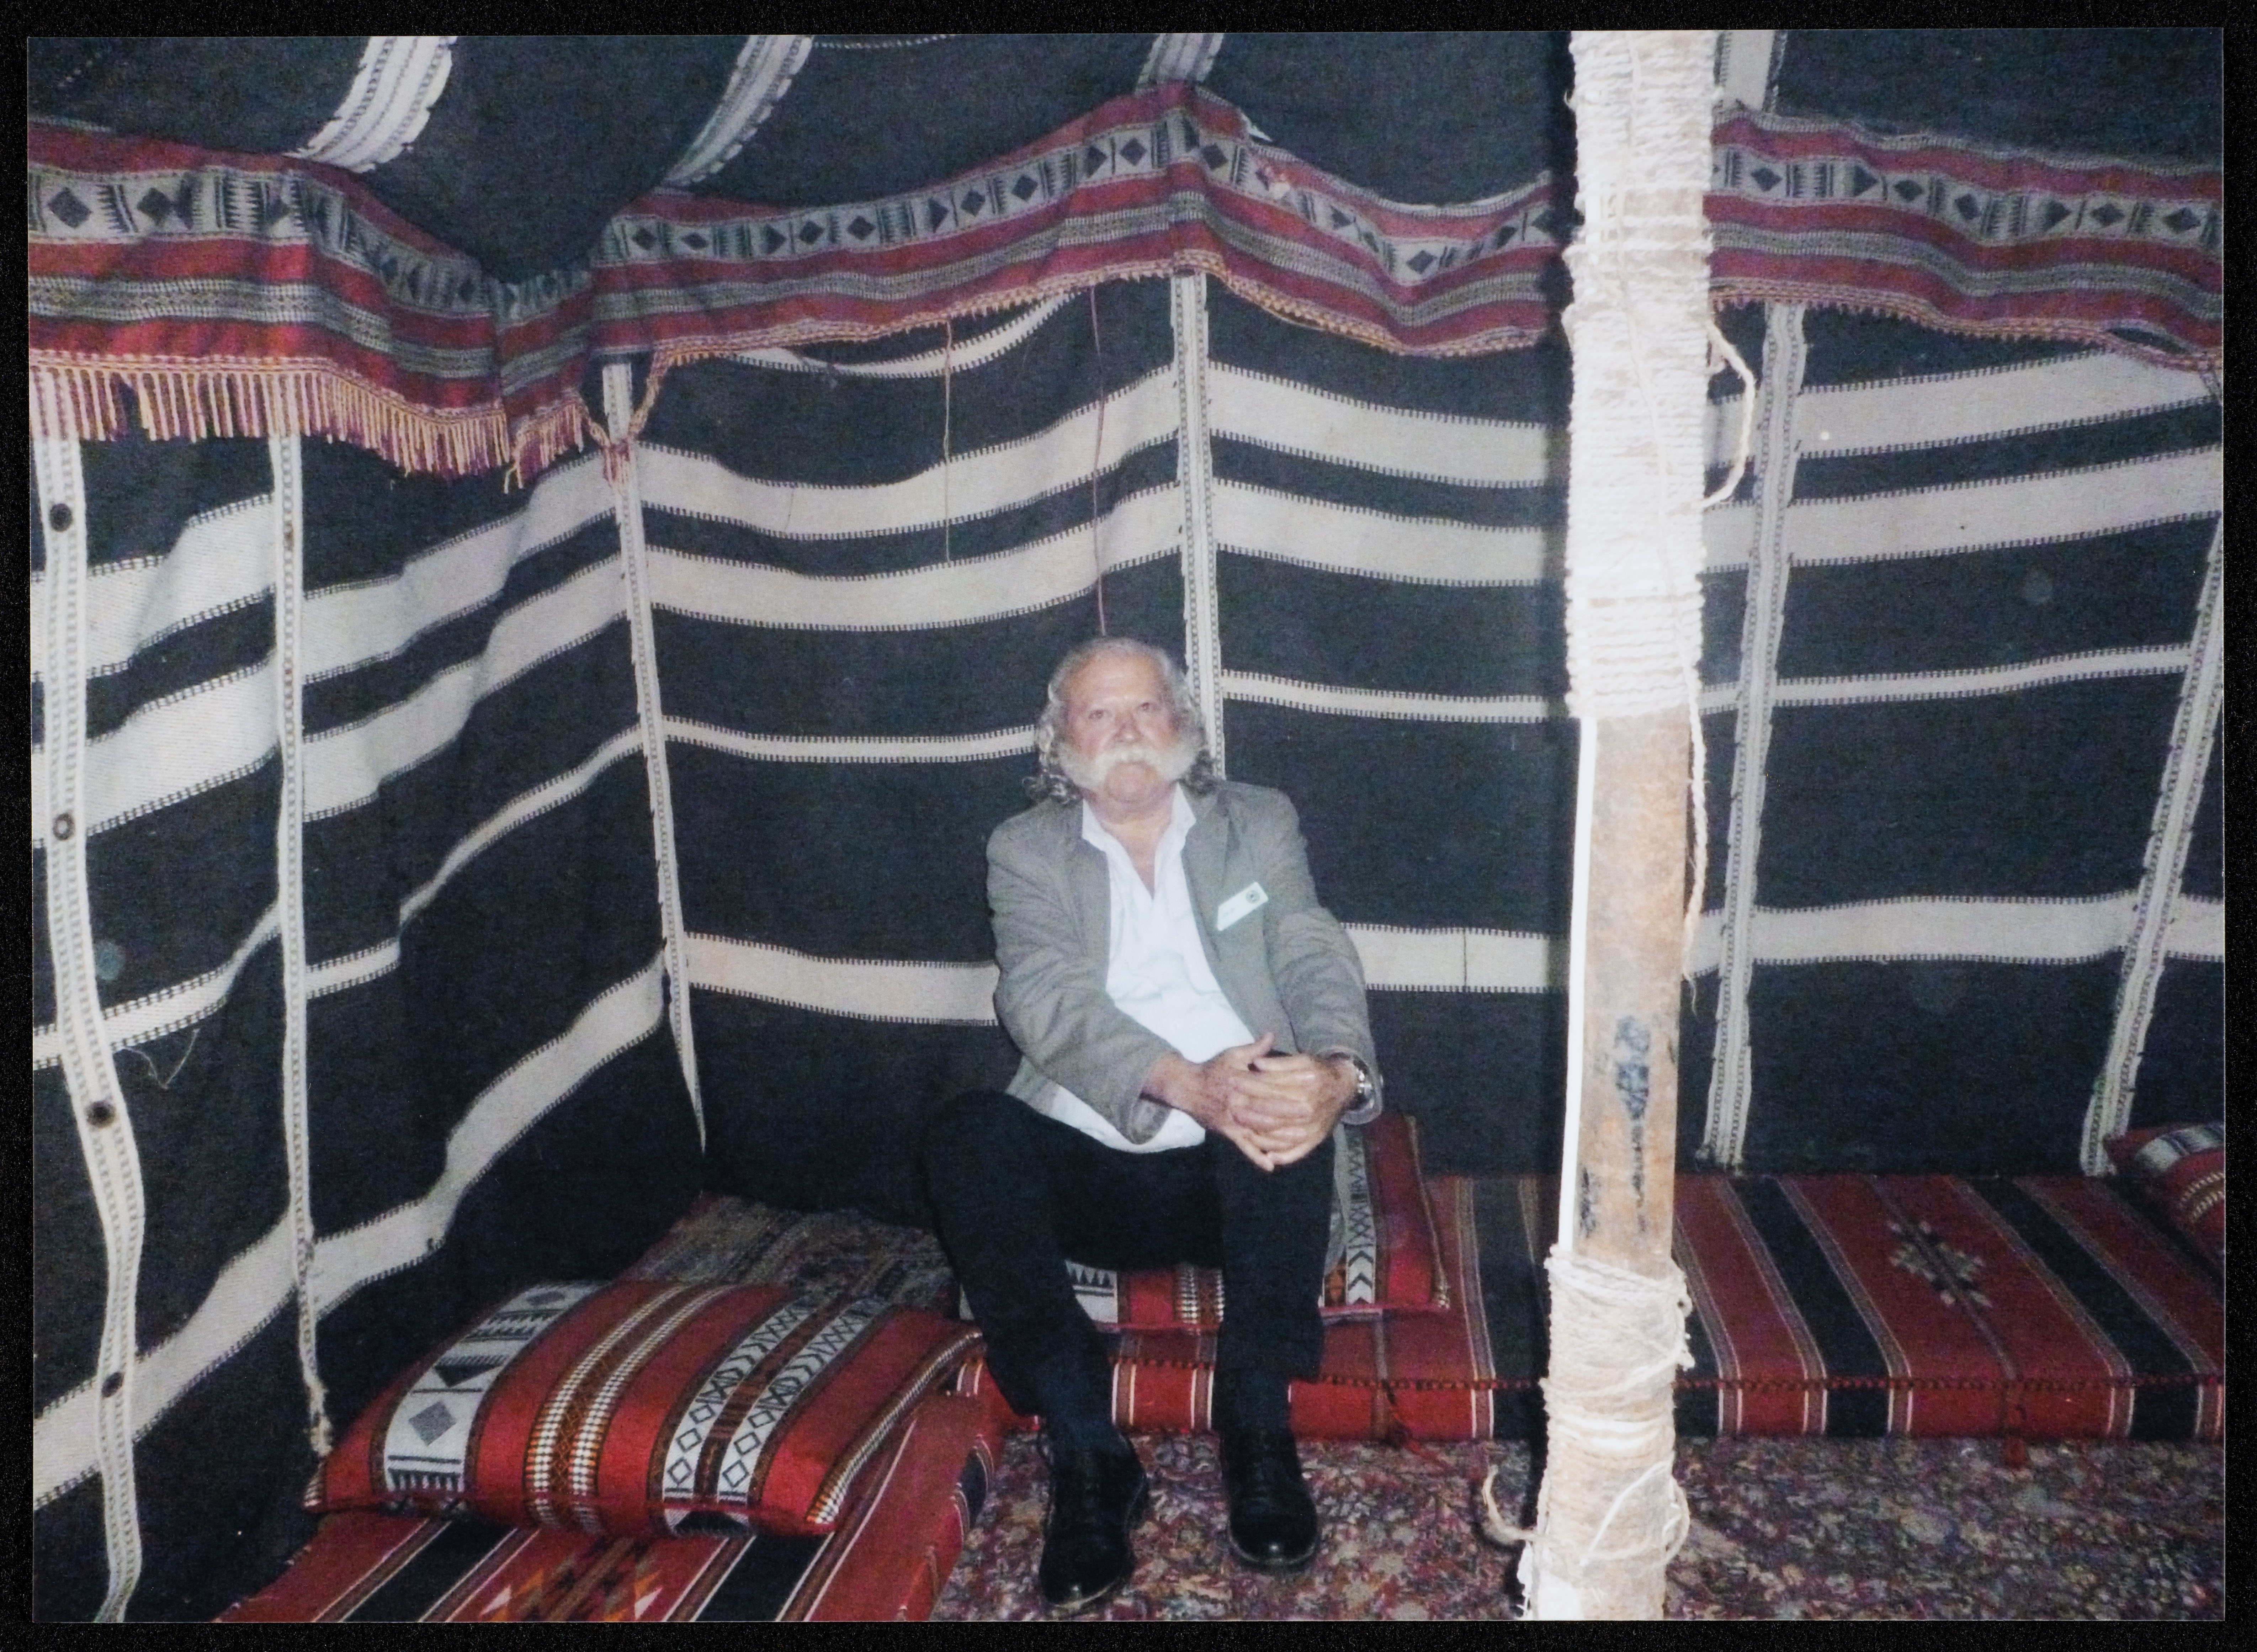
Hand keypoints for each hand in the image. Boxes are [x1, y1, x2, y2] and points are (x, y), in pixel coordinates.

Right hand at [1146, 1035, 1353, 1171]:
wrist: (1186, 1088)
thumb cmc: (1212, 1069)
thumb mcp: (1232, 1055)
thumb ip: (1254, 1049)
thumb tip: (1271, 1034)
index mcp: (1242, 1084)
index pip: (1269, 1088)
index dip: (1290, 1089)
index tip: (1309, 1088)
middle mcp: (1239, 1104)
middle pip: (1268, 1111)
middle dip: (1290, 1114)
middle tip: (1311, 1115)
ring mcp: (1233, 1121)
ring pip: (1259, 1132)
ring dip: (1279, 1137)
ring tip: (1300, 1139)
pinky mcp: (1227, 1132)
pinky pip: (1243, 1147)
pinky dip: (1256, 1157)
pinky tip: (1270, 1166)